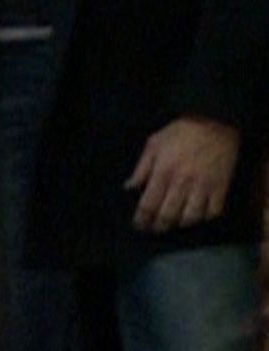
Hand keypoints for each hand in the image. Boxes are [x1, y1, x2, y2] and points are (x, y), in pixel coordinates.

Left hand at [127, 116, 240, 231]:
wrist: (215, 122)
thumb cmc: (181, 132)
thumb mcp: (154, 144)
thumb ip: (141, 168)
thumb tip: (130, 187)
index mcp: (163, 172)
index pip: (149, 204)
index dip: (142, 219)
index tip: (139, 225)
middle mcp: (182, 182)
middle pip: (168, 215)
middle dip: (159, 226)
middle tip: (154, 229)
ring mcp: (203, 186)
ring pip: (191, 217)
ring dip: (180, 224)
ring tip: (174, 223)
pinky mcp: (221, 186)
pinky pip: (213, 211)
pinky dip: (204, 218)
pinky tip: (197, 216)